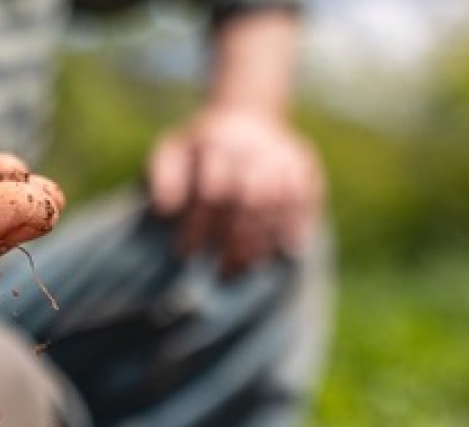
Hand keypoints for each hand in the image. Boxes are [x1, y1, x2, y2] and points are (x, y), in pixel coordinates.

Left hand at [147, 106, 323, 276]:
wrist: (246, 113)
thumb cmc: (200, 147)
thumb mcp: (172, 151)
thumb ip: (162, 177)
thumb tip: (165, 208)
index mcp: (216, 142)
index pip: (212, 191)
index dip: (199, 225)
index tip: (186, 253)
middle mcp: (253, 146)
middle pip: (250, 199)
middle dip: (235, 240)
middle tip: (221, 272)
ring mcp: (283, 153)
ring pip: (278, 202)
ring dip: (263, 240)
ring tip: (245, 267)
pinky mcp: (304, 163)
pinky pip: (306, 198)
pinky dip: (296, 226)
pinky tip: (285, 251)